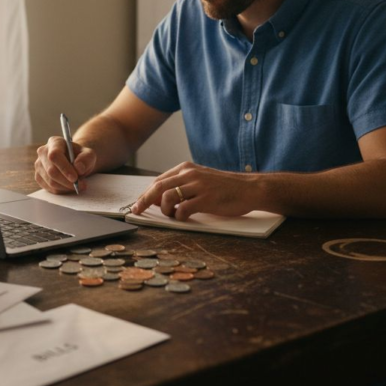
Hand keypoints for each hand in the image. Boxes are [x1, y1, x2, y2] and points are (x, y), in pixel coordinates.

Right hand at [34, 136, 96, 193]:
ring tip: (77, 185)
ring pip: (50, 181)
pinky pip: (49, 188)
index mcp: (55, 142)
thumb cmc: (81, 157)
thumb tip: (79, 168)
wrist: (75, 162)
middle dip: (67, 181)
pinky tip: (69, 186)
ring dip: (65, 187)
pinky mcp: (38, 176)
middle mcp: (43, 152)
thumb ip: (86, 159)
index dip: (64, 168)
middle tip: (81, 185)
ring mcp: (39, 165)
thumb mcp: (89, 155)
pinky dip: (61, 190)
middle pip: (51, 170)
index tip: (75, 178)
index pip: (54, 155)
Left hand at [131, 161, 257, 219]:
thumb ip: (180, 185)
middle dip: (144, 200)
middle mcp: (190, 174)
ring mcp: (198, 186)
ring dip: (165, 210)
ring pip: (168, 197)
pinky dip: (179, 216)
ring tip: (172, 215)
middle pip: (158, 187)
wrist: (249, 188)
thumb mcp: (200, 179)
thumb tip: (158, 198)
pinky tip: (184, 217)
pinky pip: (183, 209)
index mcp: (186, 168)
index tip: (138, 204)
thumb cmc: (224, 187)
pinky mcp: (207, 199)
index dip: (146, 193)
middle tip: (137, 211)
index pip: (158, 180)